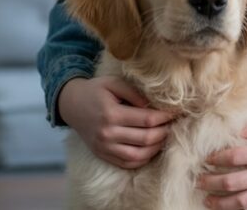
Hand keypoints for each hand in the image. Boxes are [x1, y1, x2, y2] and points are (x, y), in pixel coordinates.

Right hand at [58, 76, 173, 168]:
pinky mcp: (103, 155)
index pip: (147, 119)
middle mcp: (107, 134)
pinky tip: (152, 148)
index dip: (165, 117)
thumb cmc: (96, 91)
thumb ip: (135, 93)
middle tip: (173, 124)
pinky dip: (143, 159)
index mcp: (111, 114)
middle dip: (165, 131)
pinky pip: (127, 163)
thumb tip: (153, 106)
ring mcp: (104, 147)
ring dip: (157, 147)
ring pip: (138, 155)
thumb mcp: (114, 83)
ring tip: (165, 136)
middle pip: (146, 138)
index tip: (175, 112)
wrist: (71, 105)